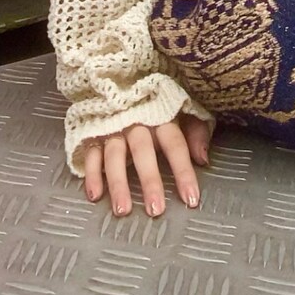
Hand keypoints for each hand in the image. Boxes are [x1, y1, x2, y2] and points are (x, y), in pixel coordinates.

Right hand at [82, 115, 210, 215]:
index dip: (183, 172)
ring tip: (123, 210)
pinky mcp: (93, 134)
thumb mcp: (183, 112)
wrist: (122, 83)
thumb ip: (195, 132)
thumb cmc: (159, 107)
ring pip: (114, 156)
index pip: (175, 145)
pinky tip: (96, 196)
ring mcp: (113, 128)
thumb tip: (203, 159)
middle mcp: (137, 122)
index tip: (191, 199)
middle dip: (149, 181)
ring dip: (118, 183)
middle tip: (156, 209)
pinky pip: (91, 154)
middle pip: (143, 151)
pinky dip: (92, 174)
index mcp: (162, 116)